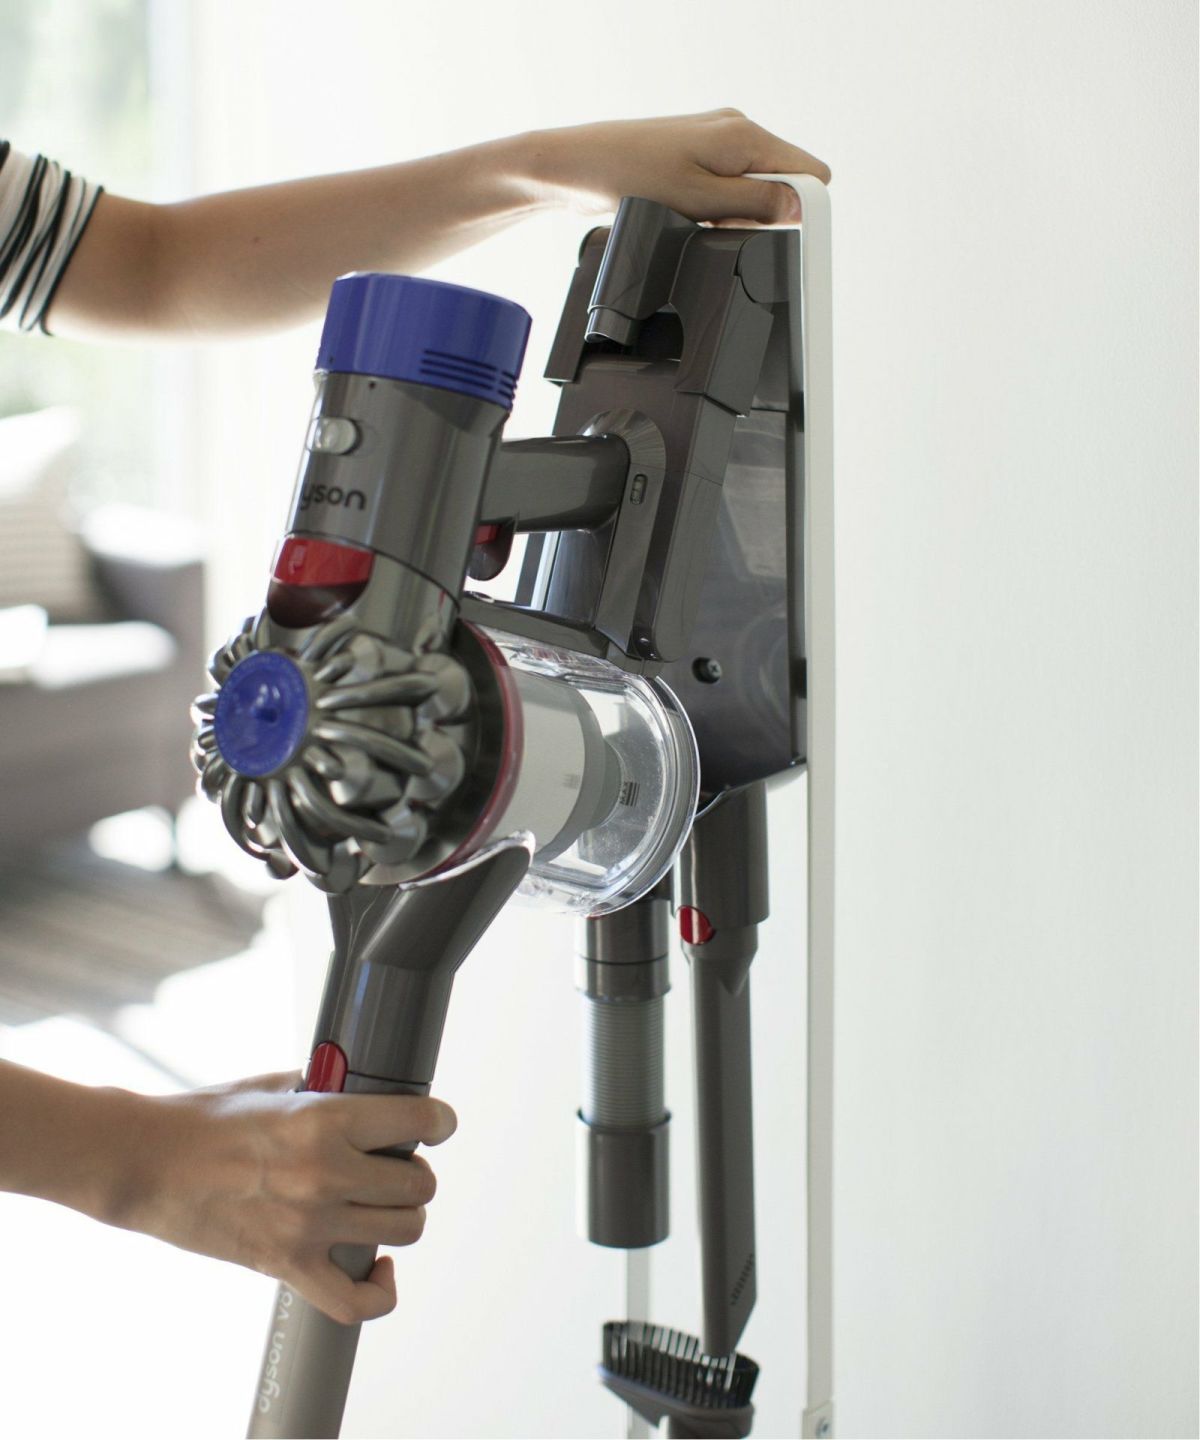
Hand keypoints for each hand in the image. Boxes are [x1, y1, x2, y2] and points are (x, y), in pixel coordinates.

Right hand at [109, 1072, 456, 1323]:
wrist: (147, 1164)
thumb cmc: (204, 1118)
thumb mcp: (274, 1085)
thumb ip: (325, 1089)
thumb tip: (361, 1086)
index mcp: (324, 1120)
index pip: (416, 1120)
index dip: (439, 1121)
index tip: (438, 1124)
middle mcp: (324, 1173)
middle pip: (418, 1184)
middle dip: (415, 1171)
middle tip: (396, 1165)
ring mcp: (308, 1225)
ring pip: (404, 1230)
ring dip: (403, 1217)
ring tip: (385, 1205)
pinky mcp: (287, 1266)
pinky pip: (355, 1302)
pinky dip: (381, 1291)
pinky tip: (381, 1267)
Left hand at [522, 108, 830, 225]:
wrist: (579, 168)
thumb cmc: (630, 179)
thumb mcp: (700, 202)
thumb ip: (756, 204)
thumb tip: (801, 207)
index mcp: (744, 135)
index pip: (810, 173)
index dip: (801, 210)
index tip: (775, 233)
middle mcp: (735, 130)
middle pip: (782, 184)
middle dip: (762, 216)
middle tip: (720, 226)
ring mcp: (716, 141)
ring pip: (753, 190)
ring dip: (734, 216)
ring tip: (695, 218)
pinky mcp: (697, 155)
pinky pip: (727, 189)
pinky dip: (715, 209)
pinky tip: (686, 214)